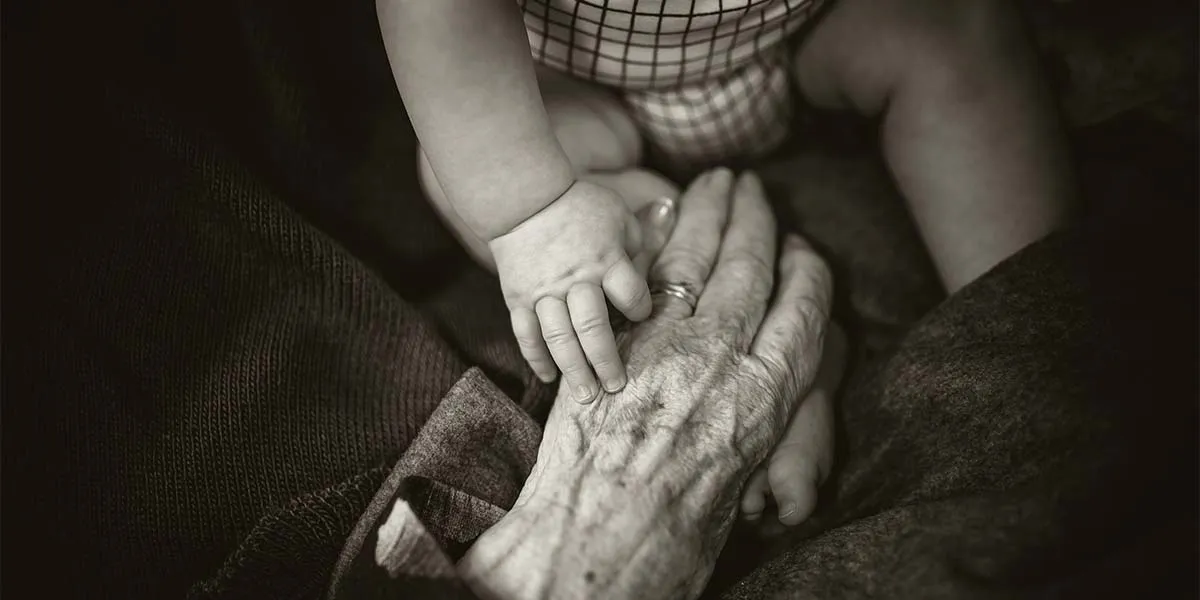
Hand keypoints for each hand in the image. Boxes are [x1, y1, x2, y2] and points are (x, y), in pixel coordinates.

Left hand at [460, 168, 834, 599]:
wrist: (593, 549)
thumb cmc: (674, 543)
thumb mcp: (740, 488)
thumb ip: (751, 431)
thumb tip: (750, 408)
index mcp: (766, 400)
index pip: (803, 313)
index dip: (806, 273)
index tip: (805, 250)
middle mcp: (721, 360)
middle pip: (749, 269)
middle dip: (754, 219)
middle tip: (753, 185)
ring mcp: (662, 345)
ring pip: (694, 260)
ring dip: (706, 212)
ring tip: (715, 181)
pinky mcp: (612, 343)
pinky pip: (639, 278)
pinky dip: (651, 241)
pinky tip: (660, 216)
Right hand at [490, 180, 649, 401]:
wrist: (524, 198)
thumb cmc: (580, 206)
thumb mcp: (620, 216)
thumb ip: (643, 243)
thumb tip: (662, 264)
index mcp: (605, 260)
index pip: (631, 296)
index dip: (640, 310)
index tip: (641, 316)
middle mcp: (575, 280)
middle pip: (592, 327)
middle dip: (606, 361)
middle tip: (616, 387)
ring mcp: (544, 292)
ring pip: (558, 337)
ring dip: (573, 369)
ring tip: (586, 396)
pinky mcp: (518, 298)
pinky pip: (527, 334)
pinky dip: (536, 358)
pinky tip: (550, 378)